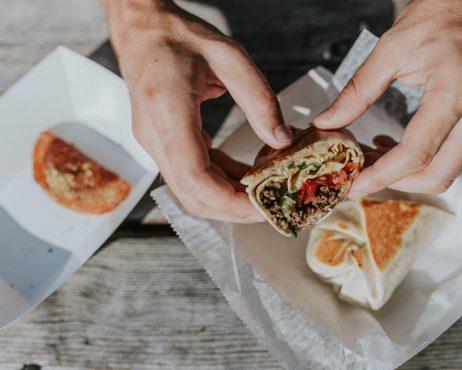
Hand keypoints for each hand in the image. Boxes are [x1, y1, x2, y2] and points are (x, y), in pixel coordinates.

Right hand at [101, 0, 292, 221]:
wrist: (140, 29)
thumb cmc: (180, 35)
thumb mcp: (229, 56)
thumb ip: (258, 99)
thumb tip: (282, 141)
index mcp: (167, 109)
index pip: (193, 176)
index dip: (228, 201)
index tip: (262, 207)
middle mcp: (154, 134)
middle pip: (192, 194)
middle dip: (233, 210)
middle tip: (271, 207)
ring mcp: (154, 142)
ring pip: (190, 191)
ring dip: (227, 200)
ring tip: (264, 194)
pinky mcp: (161, 143)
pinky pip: (190, 174)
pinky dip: (219, 181)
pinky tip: (246, 176)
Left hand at [315, 0, 461, 196]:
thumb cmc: (439, 12)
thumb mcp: (391, 46)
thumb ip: (358, 90)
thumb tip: (327, 122)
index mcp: (457, 89)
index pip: (418, 152)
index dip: (383, 175)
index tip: (354, 184)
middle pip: (440, 175)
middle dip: (397, 183)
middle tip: (361, 177)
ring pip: (448, 170)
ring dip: (408, 175)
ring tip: (371, 158)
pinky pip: (451, 154)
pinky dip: (420, 161)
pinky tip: (391, 145)